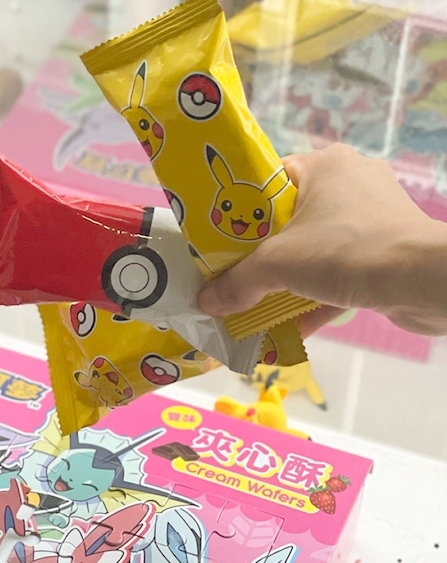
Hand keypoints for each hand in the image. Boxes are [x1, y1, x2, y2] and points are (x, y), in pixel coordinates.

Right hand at [198, 143, 446, 336]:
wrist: (424, 282)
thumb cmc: (346, 251)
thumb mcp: (278, 264)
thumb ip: (237, 283)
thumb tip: (205, 303)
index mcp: (324, 166)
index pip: (268, 180)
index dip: (240, 210)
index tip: (218, 240)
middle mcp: (349, 183)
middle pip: (288, 220)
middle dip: (260, 255)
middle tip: (232, 276)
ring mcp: (371, 218)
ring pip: (313, 249)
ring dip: (286, 281)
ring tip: (255, 306)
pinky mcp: (385, 250)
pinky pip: (337, 272)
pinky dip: (314, 297)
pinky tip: (289, 328)